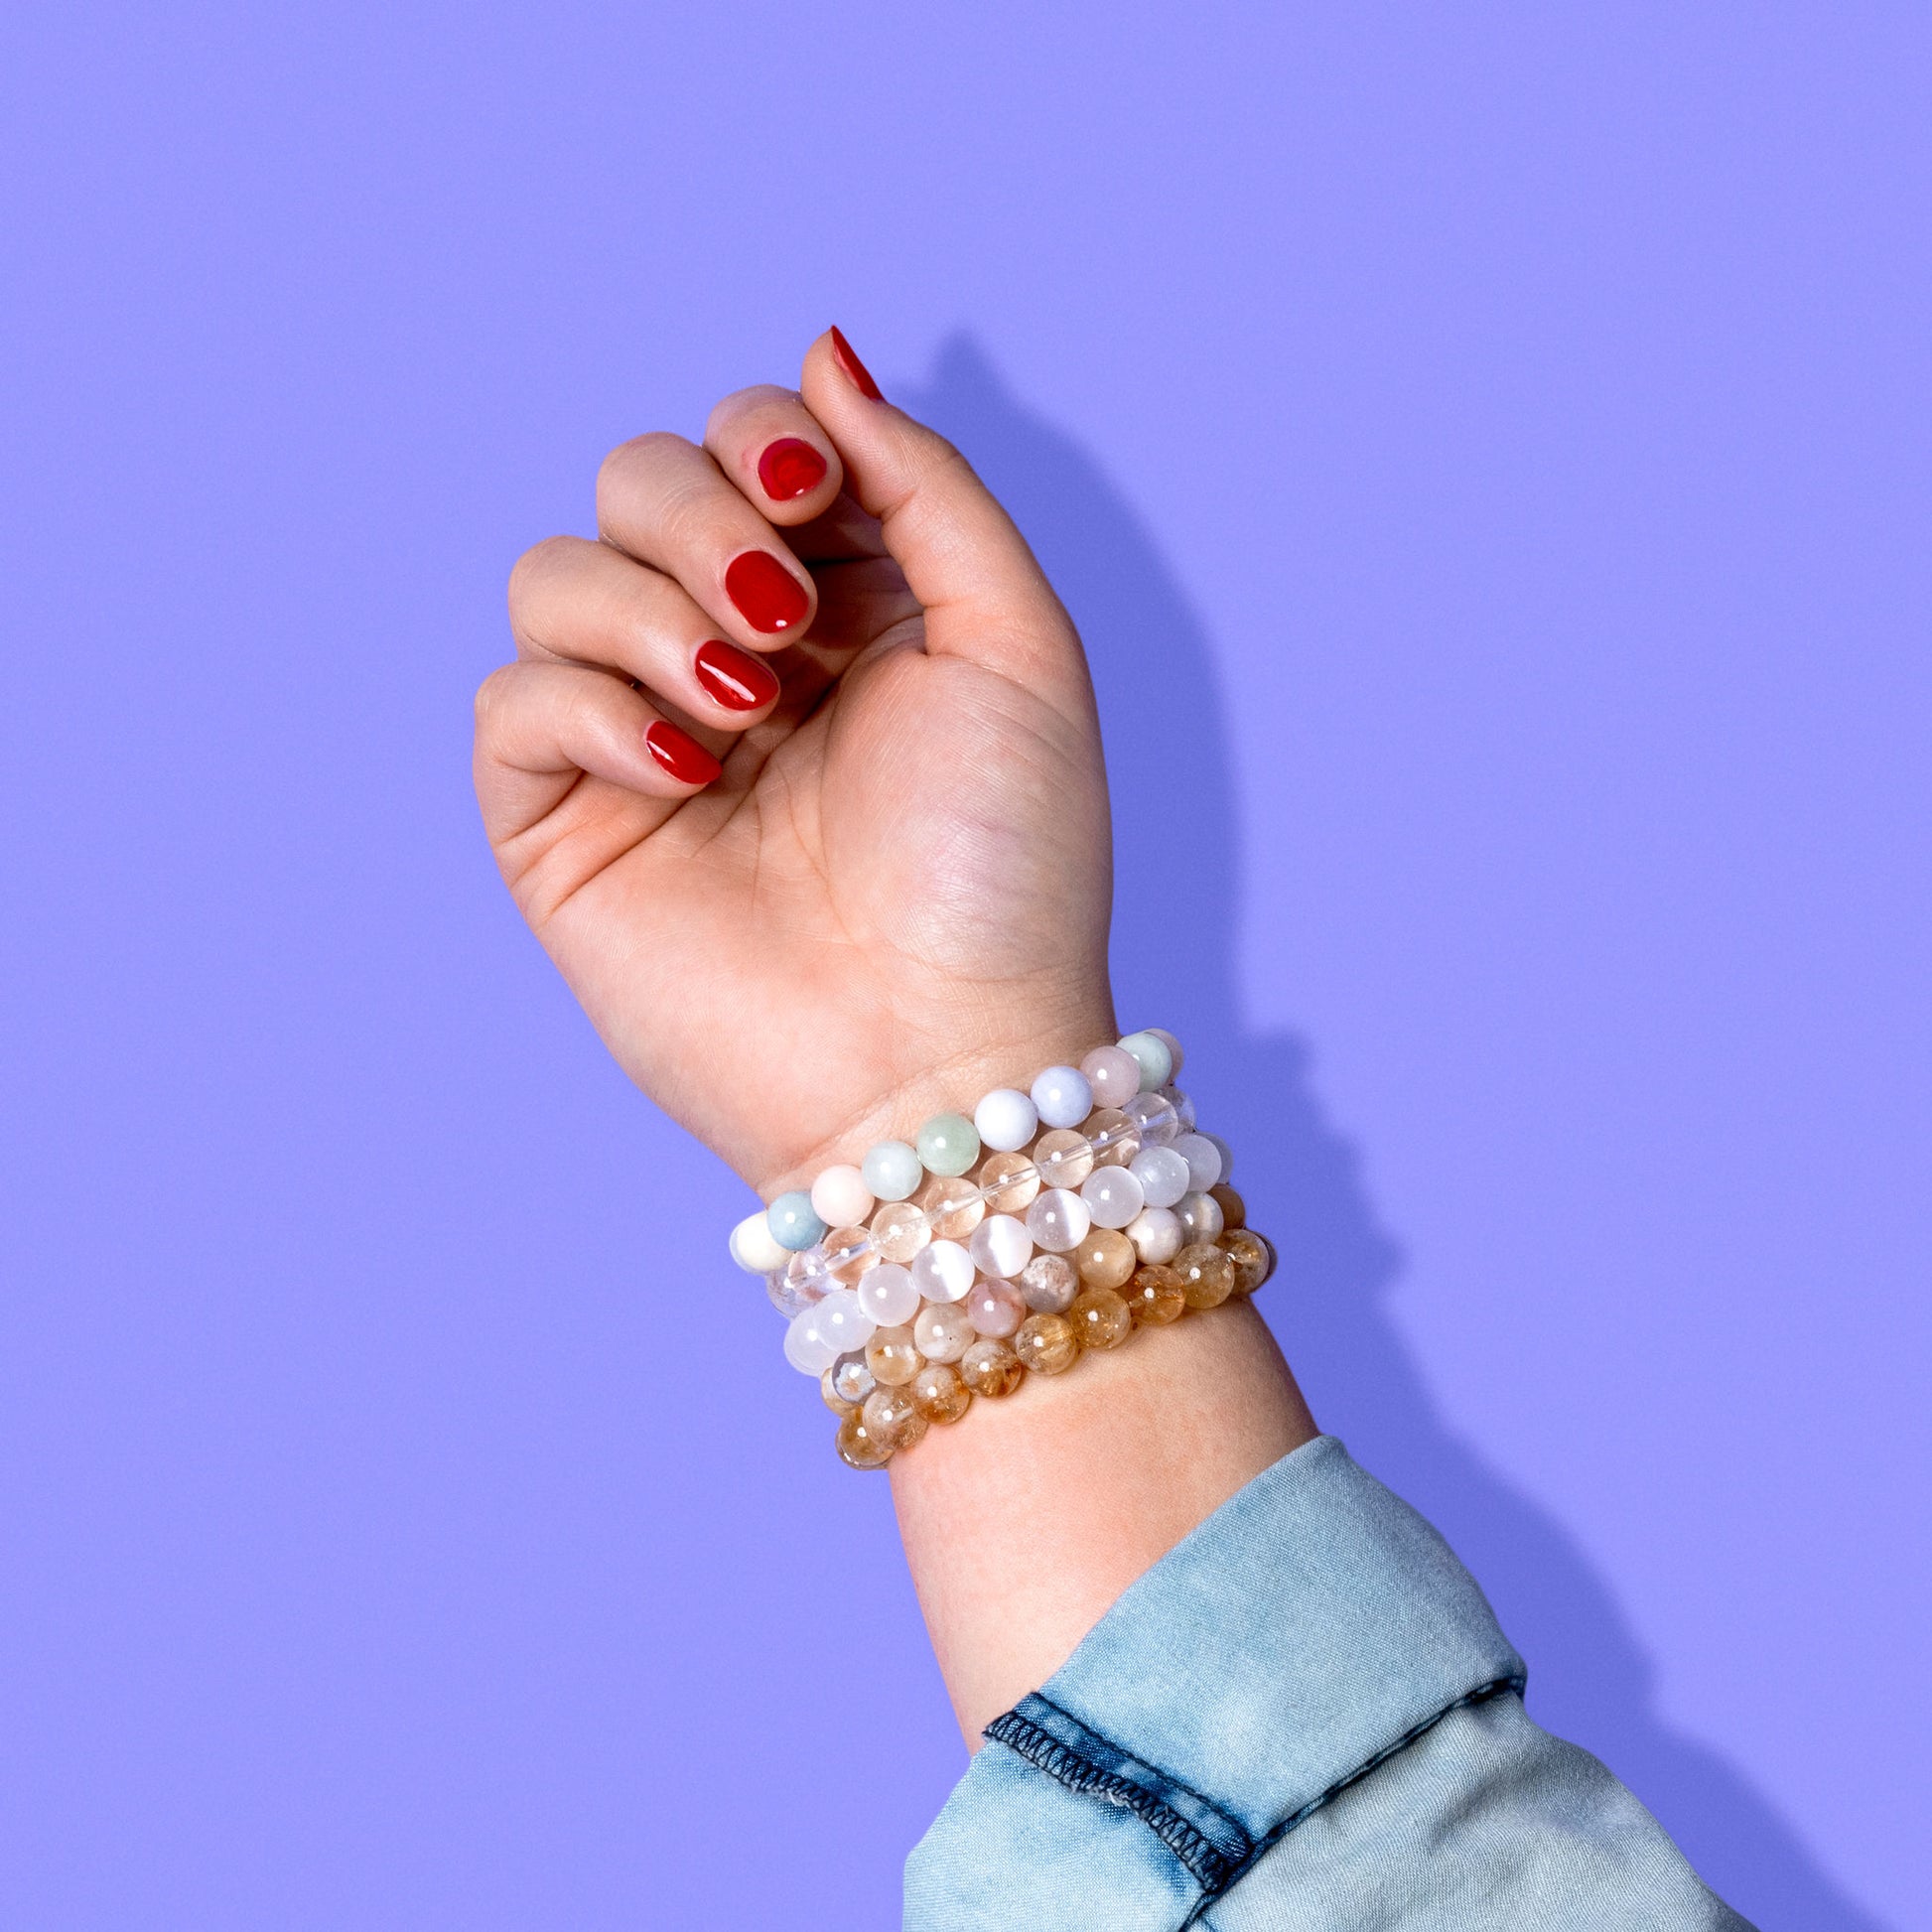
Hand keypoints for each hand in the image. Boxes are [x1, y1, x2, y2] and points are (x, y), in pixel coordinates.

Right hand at [473, 330, 1116, 1196]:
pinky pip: (512, 699)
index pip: (747, 450)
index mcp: (843, 611)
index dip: (764, 443)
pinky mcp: (562, 826)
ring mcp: (641, 740)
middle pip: (635, 479)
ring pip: (554, 571)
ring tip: (744, 705)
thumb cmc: (1002, 868)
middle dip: (700, 514)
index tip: (814, 503)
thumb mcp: (1015, 645)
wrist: (942, 1056)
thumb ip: (927, 486)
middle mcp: (733, 660)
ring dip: (646, 607)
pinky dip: (589, 707)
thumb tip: (824, 353)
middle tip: (782, 618)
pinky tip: (684, 771)